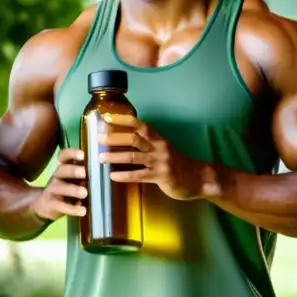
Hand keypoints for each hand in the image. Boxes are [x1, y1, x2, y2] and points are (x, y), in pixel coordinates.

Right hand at [32, 148, 87, 220]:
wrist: (45, 205)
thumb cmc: (66, 189)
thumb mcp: (72, 179)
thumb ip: (84, 175)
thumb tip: (103, 172)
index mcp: (63, 168)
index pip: (63, 156)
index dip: (71, 154)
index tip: (82, 155)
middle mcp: (56, 176)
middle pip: (62, 170)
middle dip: (73, 170)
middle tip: (84, 173)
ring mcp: (52, 190)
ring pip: (60, 188)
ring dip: (72, 189)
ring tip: (84, 193)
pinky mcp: (52, 204)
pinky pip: (61, 206)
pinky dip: (72, 209)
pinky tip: (82, 211)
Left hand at [98, 114, 213, 200]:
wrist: (198, 178)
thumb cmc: (175, 162)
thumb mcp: (162, 148)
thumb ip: (146, 143)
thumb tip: (119, 138)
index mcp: (158, 138)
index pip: (139, 124)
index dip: (122, 120)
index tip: (106, 118)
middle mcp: (159, 147)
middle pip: (134, 138)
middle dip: (114, 138)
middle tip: (98, 139)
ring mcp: (160, 162)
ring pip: (134, 157)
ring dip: (115, 157)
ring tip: (100, 158)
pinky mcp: (161, 176)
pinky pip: (139, 175)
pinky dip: (125, 175)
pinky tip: (113, 176)